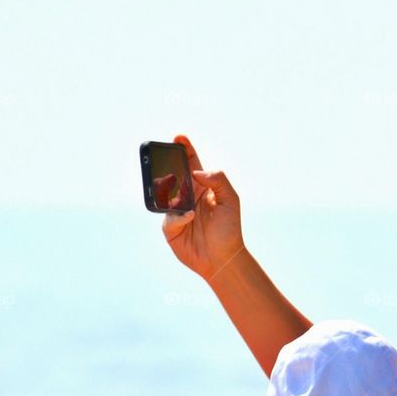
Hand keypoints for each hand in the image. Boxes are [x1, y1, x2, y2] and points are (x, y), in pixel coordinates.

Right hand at [162, 135, 245, 282]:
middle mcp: (187, 196)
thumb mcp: (231, 200)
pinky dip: (177, 216)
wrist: (223, 257)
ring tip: (172, 183)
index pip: (191, 163)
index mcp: (202, 187)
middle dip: (168, 164)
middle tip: (165, 156)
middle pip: (174, 175)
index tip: (178, 138)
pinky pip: (168, 217)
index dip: (185, 149)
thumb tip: (197, 171)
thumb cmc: (229, 228)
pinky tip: (189, 217)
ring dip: (168, 189)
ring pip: (165, 195)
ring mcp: (177, 211)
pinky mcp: (170, 228)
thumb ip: (218, 180)